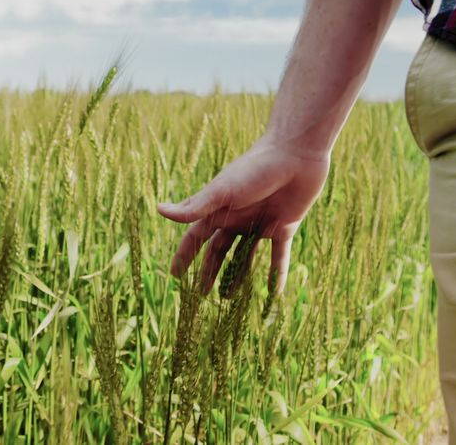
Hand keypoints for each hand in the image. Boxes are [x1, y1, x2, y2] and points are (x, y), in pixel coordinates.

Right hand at [157, 135, 329, 294]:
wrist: (296, 156)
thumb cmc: (254, 170)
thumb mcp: (222, 191)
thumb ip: (194, 207)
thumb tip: (159, 210)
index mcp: (219, 210)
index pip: (195, 238)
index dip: (184, 256)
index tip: (174, 276)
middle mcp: (237, 218)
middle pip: (219, 251)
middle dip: (209, 271)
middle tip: (202, 296)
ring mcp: (260, 223)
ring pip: (245, 257)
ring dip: (238, 277)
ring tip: (230, 300)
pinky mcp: (284, 227)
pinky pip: (278, 257)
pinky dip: (275, 274)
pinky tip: (272, 294)